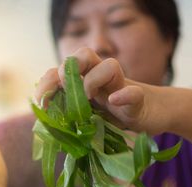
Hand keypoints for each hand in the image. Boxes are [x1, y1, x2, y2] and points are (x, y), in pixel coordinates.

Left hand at [34, 47, 169, 134]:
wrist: (151, 114)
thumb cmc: (114, 116)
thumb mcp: (86, 116)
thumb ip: (68, 116)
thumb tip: (43, 127)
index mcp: (85, 81)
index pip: (61, 71)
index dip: (47, 82)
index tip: (40, 103)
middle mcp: (101, 78)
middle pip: (83, 55)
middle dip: (68, 68)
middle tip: (63, 90)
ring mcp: (120, 86)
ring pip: (109, 65)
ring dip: (93, 79)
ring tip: (88, 98)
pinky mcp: (138, 99)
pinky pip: (133, 91)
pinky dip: (124, 95)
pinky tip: (114, 102)